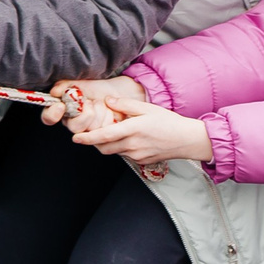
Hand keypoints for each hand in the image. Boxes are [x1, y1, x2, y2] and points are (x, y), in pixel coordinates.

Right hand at [45, 74, 146, 127]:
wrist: (121, 91)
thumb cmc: (100, 88)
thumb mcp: (81, 84)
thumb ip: (66, 86)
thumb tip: (54, 92)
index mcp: (64, 110)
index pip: (49, 118)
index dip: (52, 114)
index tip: (61, 106)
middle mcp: (73, 122)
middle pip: (73, 126)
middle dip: (86, 112)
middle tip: (91, 101)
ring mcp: (88, 130)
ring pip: (89, 129)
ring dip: (98, 111)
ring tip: (102, 104)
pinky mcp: (102, 135)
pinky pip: (103, 130)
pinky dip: (108, 116)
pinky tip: (111, 112)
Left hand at [73, 97, 211, 165]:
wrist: (188, 140)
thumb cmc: (169, 122)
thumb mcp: (147, 108)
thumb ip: (125, 105)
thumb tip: (107, 101)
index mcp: (133, 130)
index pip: (103, 136)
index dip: (87, 138)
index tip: (75, 138)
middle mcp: (133, 145)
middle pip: (104, 148)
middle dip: (94, 142)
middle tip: (90, 133)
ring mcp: (137, 155)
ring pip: (114, 152)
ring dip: (108, 145)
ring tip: (113, 133)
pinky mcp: (142, 162)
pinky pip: (125, 155)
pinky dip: (120, 148)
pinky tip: (128, 139)